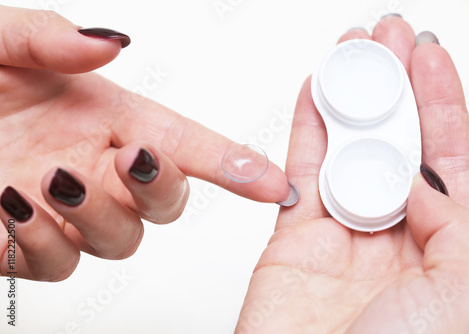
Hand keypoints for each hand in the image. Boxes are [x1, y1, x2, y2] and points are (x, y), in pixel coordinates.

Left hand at [0, 5, 289, 281]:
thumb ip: (53, 39)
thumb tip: (108, 45)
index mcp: (105, 117)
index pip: (187, 144)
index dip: (235, 164)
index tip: (274, 183)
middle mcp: (95, 165)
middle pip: (165, 202)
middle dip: (159, 188)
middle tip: (132, 160)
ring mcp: (63, 208)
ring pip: (120, 240)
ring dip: (98, 215)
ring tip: (52, 179)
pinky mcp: (24, 242)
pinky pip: (58, 263)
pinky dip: (44, 241)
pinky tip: (16, 208)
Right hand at [236, 16, 468, 332]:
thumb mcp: (466, 297)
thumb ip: (453, 225)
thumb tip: (421, 176)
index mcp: (446, 252)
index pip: (449, 160)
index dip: (441, 103)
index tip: (428, 57)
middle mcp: (394, 237)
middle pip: (396, 145)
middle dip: (394, 87)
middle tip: (386, 39)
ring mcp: (341, 234)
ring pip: (347, 150)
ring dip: (348, 99)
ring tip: (349, 53)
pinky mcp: (294, 238)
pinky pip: (302, 172)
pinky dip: (305, 131)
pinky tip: (312, 96)